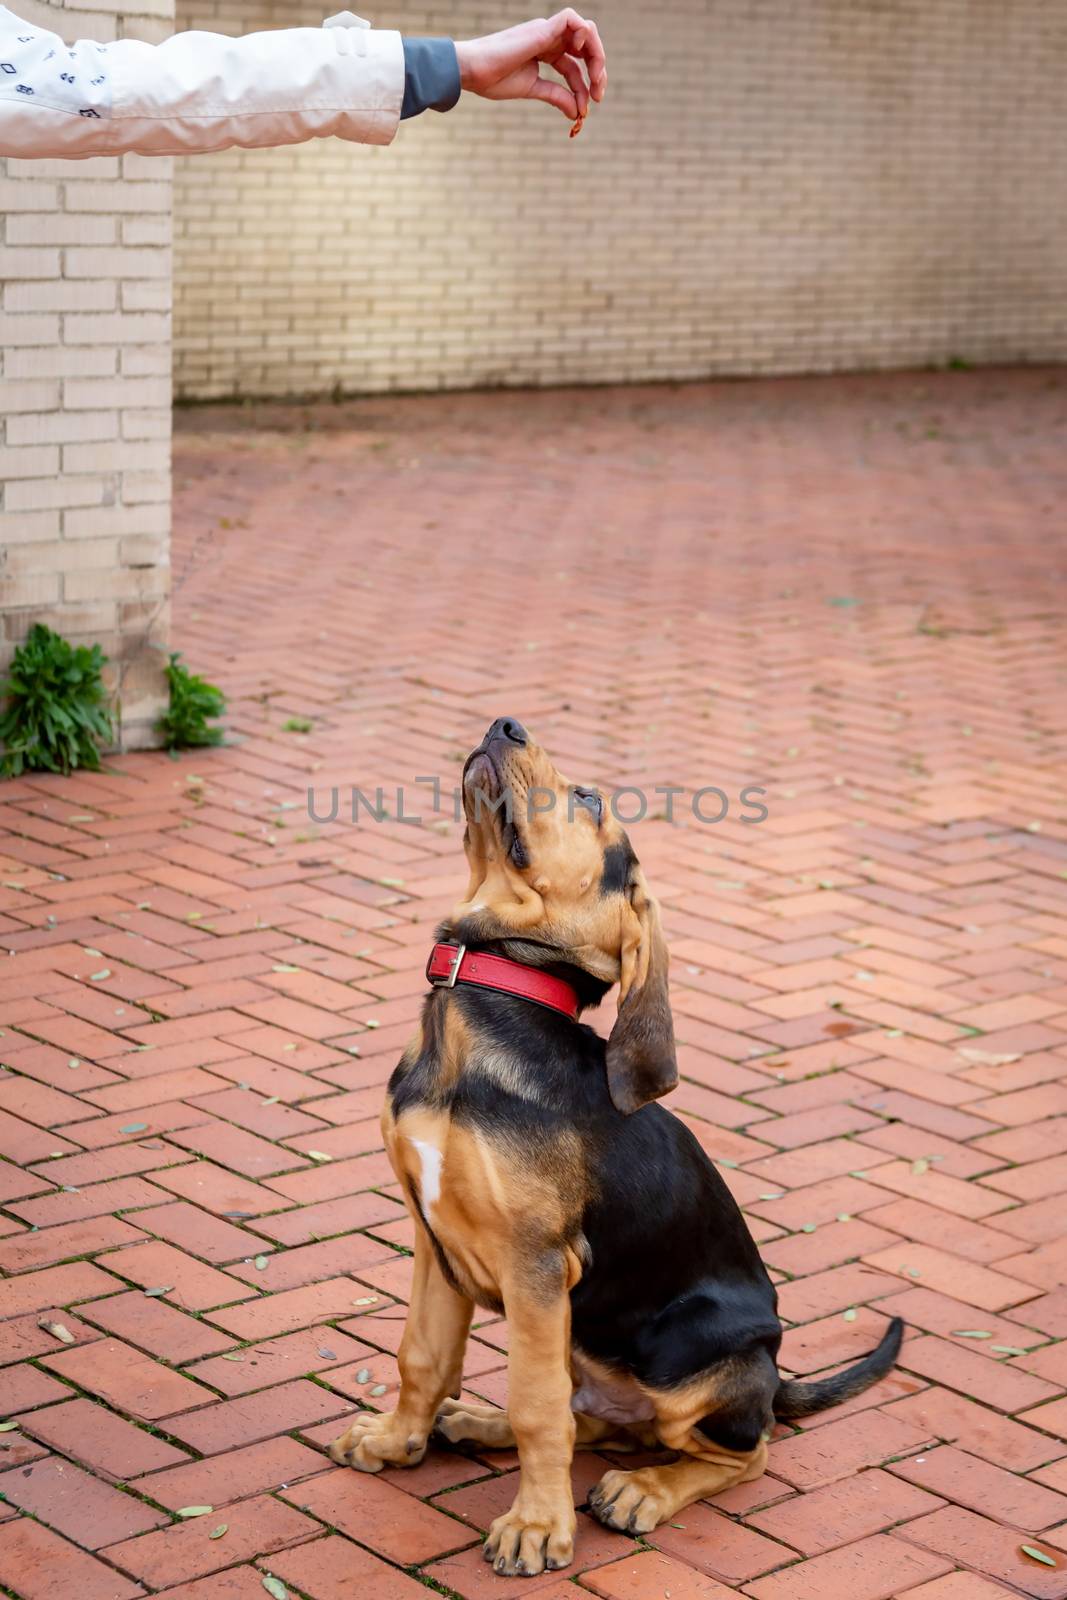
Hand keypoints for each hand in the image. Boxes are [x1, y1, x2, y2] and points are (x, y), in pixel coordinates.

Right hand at [454, 10, 605, 127]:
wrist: (474, 71)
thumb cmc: (494, 79)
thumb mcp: (533, 89)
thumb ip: (556, 96)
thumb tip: (577, 112)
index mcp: (545, 51)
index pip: (574, 66)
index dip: (584, 87)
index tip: (585, 109)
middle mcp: (548, 38)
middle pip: (585, 48)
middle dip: (597, 70)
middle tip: (598, 96)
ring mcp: (546, 31)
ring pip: (585, 31)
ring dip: (596, 55)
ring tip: (595, 80)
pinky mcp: (541, 29)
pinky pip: (572, 18)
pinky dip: (584, 34)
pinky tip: (580, 55)